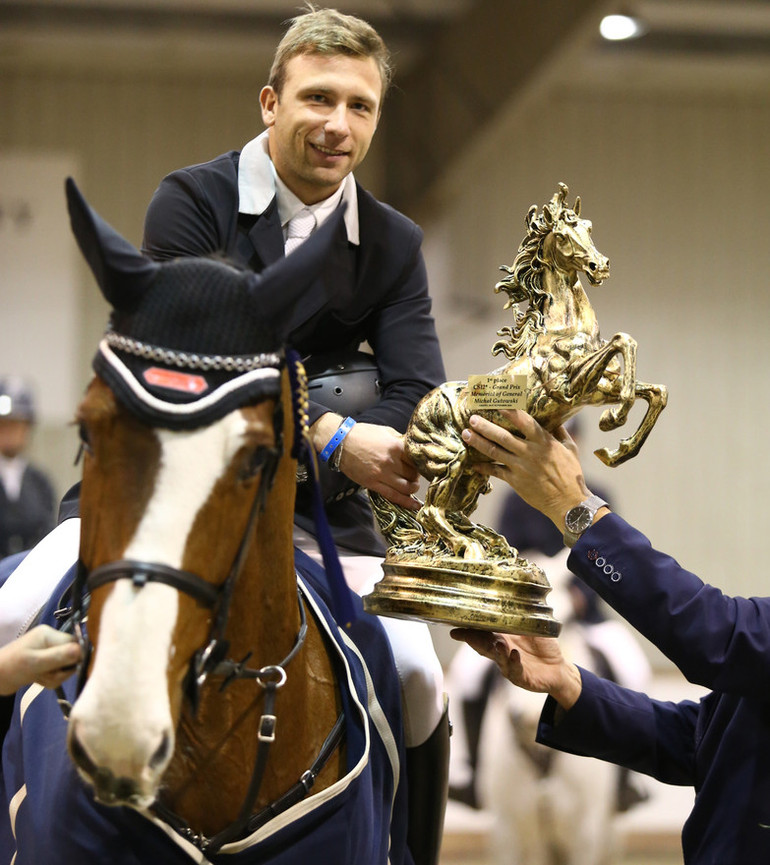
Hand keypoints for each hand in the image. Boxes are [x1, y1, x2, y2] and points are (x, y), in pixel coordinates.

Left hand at [0, 625, 81, 695]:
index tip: (63, 670)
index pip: (75, 644)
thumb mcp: (35, 663)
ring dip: (55, 676)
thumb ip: (59, 656)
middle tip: (46, 675)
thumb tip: (82, 651)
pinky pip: (58, 671)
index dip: (74, 659)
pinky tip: (39, 679)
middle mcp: (51, 639)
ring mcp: (49, 650)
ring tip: (40, 678)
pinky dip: (51, 678)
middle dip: (62, 670)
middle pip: (72, 656)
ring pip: (66, 666)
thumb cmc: (12, 668)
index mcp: (49, 634)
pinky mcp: (46, 661)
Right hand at [340, 422, 420, 509]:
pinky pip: (393, 496)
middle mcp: (390, 461)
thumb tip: (414, 448)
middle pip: (413, 474)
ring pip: (406, 488)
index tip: (421, 465)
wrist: (341, 442)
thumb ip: (400, 440)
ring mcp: (381, 474)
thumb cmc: (363, 434)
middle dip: (416, 476)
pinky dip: (406, 502)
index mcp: (396, 446)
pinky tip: (414, 505)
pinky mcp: (373, 484)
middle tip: (414, 475)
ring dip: (412, 488)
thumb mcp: (386, 431)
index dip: (421, 464)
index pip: (417, 460)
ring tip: (412, 486)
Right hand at [450, 627, 581, 710]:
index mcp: (501, 639)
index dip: (468, 632)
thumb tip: (517, 593)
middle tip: (464, 635)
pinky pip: (515, 671)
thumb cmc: (542, 646)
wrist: (557, 668)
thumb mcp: (532, 628)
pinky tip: (514, 655)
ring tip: (498, 644)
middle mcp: (502, 652)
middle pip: (484, 647)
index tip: (454, 629)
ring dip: (497, 652)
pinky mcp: (521, 677)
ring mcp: (510, 665)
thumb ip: (523, 616)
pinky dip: (513, 663)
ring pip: (499, 659)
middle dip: (473, 641)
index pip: (482, 634)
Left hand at [461, 409, 589, 527]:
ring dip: (478, 442)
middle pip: (503, 436)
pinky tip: (473, 463)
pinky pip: (495, 471)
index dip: (510, 411)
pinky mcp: (515, 481)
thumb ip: (561, 432)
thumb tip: (556, 417)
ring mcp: (521, 467)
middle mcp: (530, 452)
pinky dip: (483, 467)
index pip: (524, 421)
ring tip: (466, 434)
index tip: (496, 402)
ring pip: (495, 452)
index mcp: (544, 441)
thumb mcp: (570, 449)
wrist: (568, 502)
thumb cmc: (571, 474)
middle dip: (485, 426)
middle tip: (472, 418)